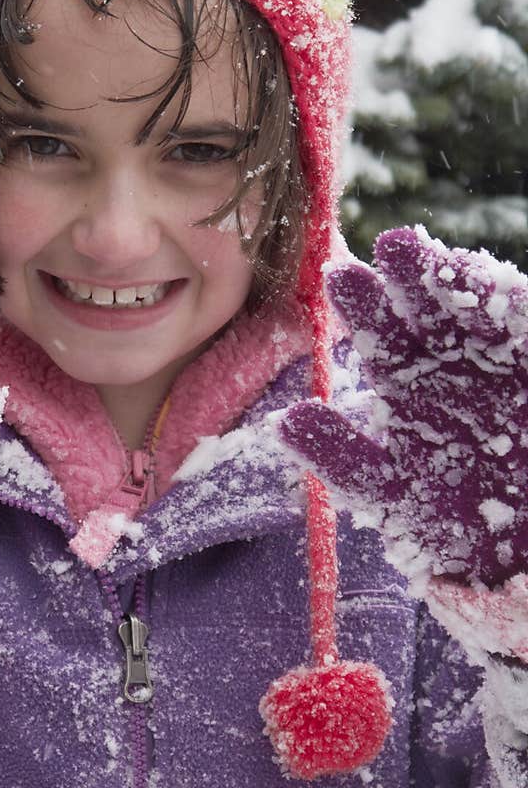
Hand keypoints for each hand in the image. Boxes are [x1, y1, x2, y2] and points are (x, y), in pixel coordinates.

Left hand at [279, 226, 527, 589]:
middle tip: (390, 245)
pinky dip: (506, 303)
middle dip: (406, 274)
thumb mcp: (391, 491)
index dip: (362, 303)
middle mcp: (447, 355)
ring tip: (428, 252)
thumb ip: (342, 457)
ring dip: (451, 275)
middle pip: (423, 304)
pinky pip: (520, 322)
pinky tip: (479, 278)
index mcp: (404, 376)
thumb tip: (283, 421)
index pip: (379, 331)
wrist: (520, 542)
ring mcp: (495, 353)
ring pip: (473, 305)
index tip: (340, 277)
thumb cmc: (452, 518)